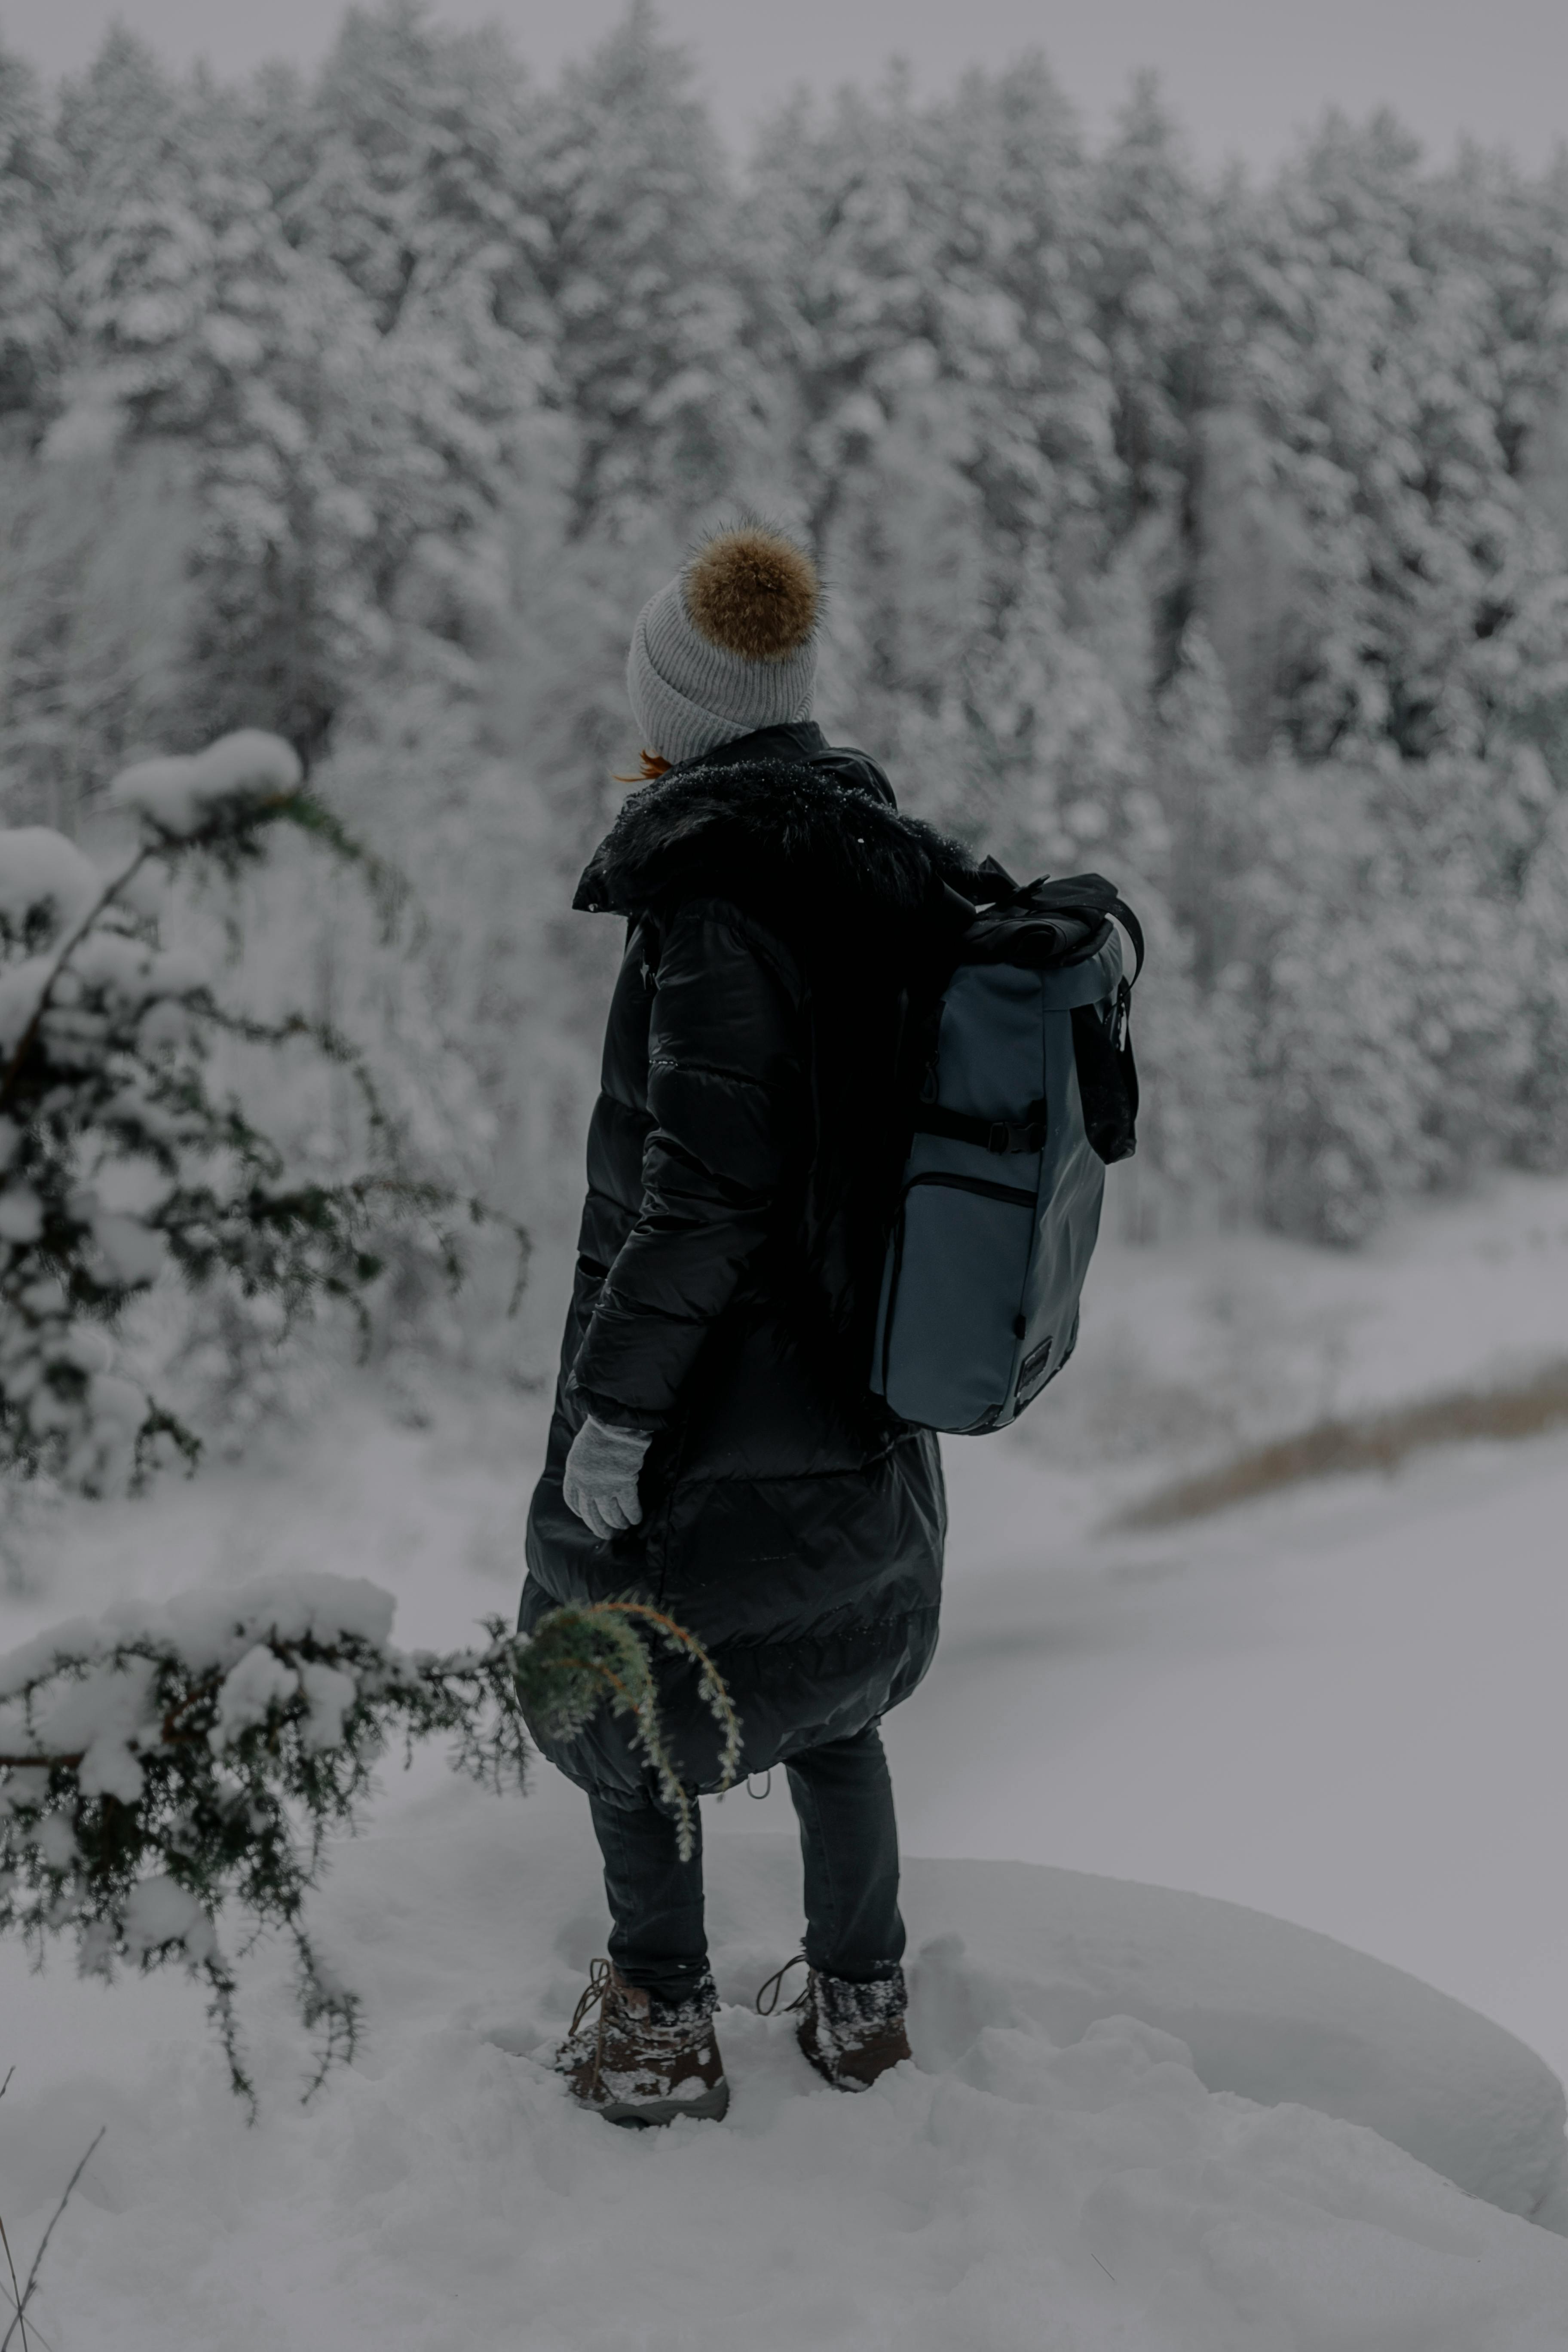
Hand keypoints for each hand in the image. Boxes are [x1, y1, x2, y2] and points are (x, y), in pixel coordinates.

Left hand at [562, 1414, 651, 1539]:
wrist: (614, 1424)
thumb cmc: (599, 1430)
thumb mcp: (581, 1449)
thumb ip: (583, 1467)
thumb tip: (590, 1476)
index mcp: (573, 1475)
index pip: (572, 1501)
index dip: (579, 1512)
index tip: (585, 1517)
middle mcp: (586, 1486)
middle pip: (590, 1514)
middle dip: (599, 1526)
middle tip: (606, 1534)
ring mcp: (605, 1487)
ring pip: (611, 1514)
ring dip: (618, 1522)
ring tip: (624, 1527)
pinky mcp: (624, 1485)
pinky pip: (629, 1506)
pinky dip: (633, 1514)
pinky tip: (637, 1519)